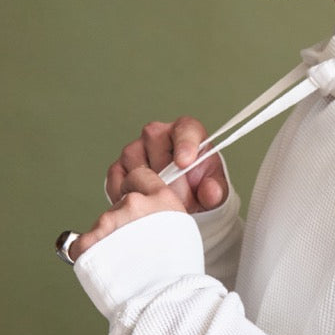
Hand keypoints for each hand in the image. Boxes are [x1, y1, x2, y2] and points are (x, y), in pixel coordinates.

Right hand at [68, 118, 228, 263]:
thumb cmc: (201, 188)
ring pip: (137, 167)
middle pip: (157, 148)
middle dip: (171, 180)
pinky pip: (119, 181)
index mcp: (186, 132)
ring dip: (151, 190)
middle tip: (182, 200)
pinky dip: (131, 196)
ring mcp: (135, 150)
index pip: (184, 129)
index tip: (184, 162)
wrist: (184, 201)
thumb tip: (209, 191)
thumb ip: (215, 190)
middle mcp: (158, 135)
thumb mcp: (215, 191)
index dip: (184, 144)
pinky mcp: (119, 168)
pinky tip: (145, 205)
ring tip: (165, 204)